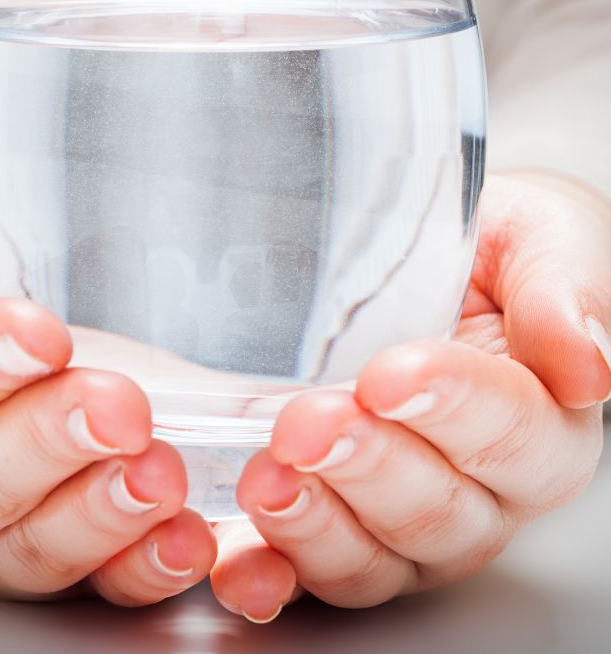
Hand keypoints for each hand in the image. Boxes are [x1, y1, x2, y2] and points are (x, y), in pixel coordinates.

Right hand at [0, 158, 215, 602]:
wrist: (38, 265)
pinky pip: (97, 579)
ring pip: (28, 550)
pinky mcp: (67, 542)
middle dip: (46, 444)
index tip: (36, 335)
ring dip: (99, 514)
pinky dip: (145, 564)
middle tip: (115, 403)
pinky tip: (181, 534)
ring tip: (156, 472)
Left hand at [210, 172, 609, 621]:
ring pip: (371, 557)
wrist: (414, 257)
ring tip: (268, 478)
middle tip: (310, 423)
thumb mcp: (539, 240)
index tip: (390, 376)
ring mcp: (400, 522)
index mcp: (539, 424)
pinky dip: (267, 572)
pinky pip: (305, 570)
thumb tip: (587, 367)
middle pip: (435, 511)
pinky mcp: (333, 527)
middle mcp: (477, 492)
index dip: (451, 409)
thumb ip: (562, 293)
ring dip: (313, 523)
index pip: (512, 434)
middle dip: (367, 467)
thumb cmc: (487, 250)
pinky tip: (236, 559)